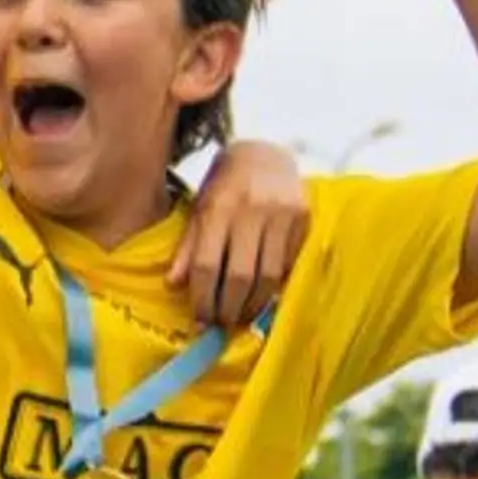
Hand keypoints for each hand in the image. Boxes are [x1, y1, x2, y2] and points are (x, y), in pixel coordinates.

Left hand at [176, 136, 308, 323]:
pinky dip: (275, 285)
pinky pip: (289, 263)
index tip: (199, 319)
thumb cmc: (224, 186)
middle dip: (228, 307)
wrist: (265, 154)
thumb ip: (187, 246)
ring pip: (269, 275)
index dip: (202, 297)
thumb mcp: (199, 209)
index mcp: (218, 207)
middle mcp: (251, 210)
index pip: (207, 264)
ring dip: (254, 304)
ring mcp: (282, 214)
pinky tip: (263, 295)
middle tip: (220, 323)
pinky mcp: (304, 218)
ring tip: (240, 315)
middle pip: (240, 275)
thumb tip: (174, 284)